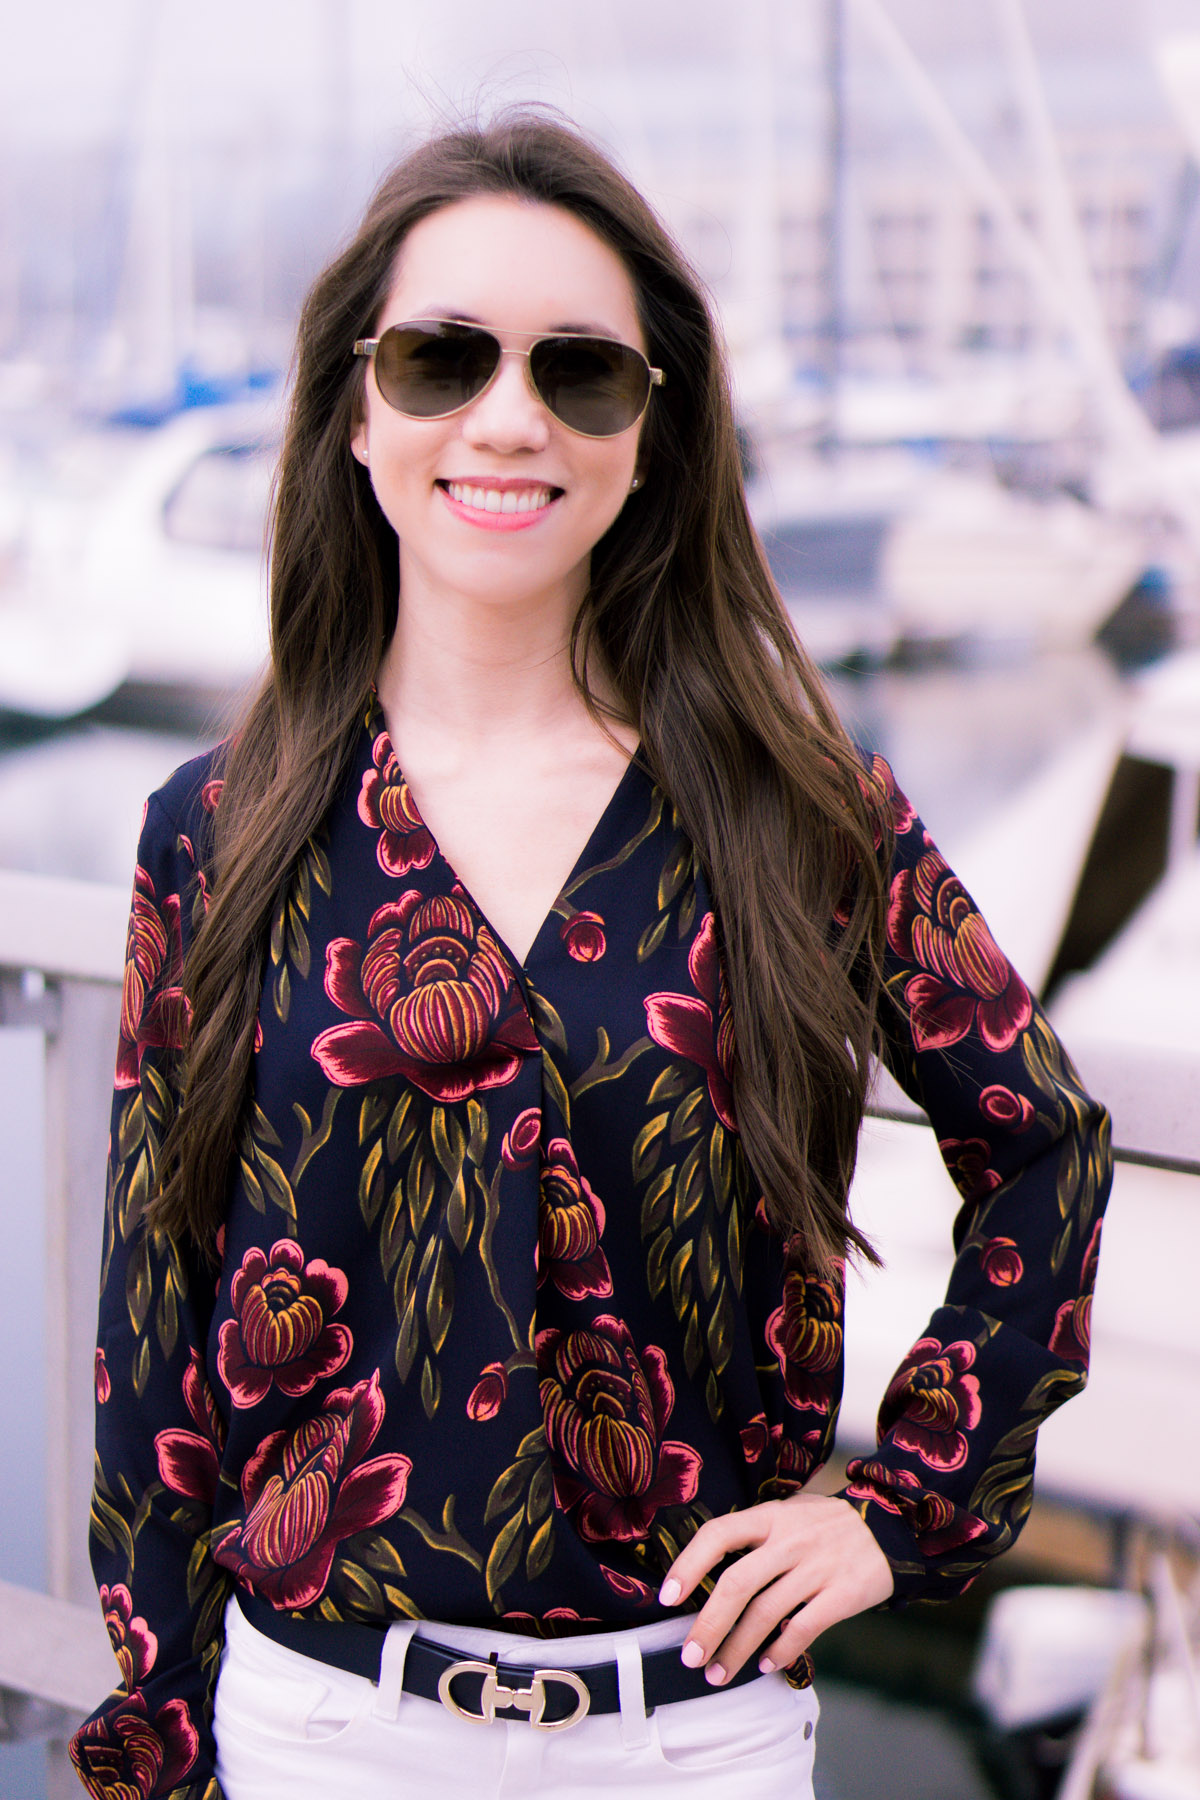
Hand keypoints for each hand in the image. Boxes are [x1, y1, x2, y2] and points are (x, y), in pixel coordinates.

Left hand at [658, 1493, 893, 1684]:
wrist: (891, 1525)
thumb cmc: (826, 1524)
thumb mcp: (790, 1512)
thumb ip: (755, 1535)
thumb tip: (709, 1571)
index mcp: (770, 1516)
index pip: (719, 1534)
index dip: (689, 1564)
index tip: (668, 1596)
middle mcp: (790, 1540)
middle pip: (737, 1584)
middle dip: (708, 1626)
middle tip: (690, 1656)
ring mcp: (817, 1567)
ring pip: (765, 1614)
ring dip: (737, 1650)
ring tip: (719, 1673)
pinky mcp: (842, 1593)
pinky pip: (803, 1629)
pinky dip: (780, 1651)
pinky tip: (765, 1665)